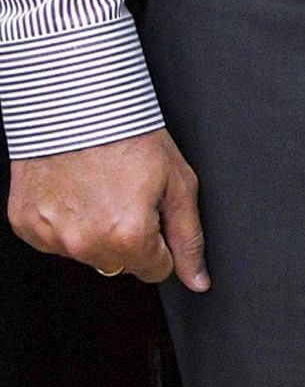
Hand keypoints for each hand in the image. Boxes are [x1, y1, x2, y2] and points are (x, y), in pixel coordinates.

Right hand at [7, 128, 207, 290]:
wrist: (77, 106)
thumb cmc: (130, 137)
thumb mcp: (179, 184)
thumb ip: (189, 238)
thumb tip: (197, 280)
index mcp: (127, 237)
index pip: (155, 270)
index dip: (162, 243)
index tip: (155, 213)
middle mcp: (85, 243)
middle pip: (120, 264)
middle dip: (130, 238)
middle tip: (127, 196)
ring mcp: (50, 236)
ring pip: (85, 253)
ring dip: (95, 231)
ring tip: (100, 189)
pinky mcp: (25, 224)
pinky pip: (54, 238)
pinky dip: (65, 221)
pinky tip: (74, 191)